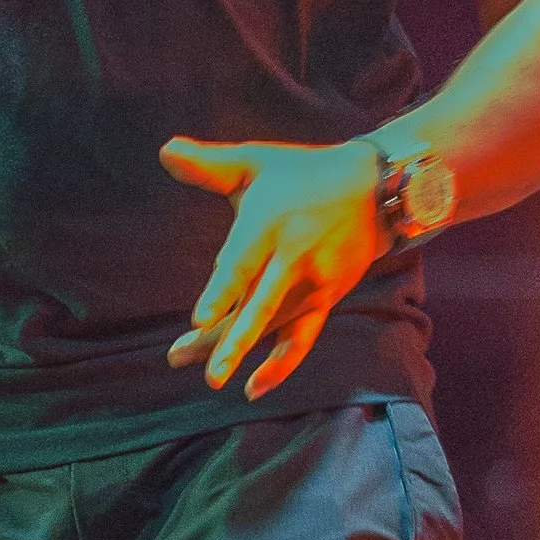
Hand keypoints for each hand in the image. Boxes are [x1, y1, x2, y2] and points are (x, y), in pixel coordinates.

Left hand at [161, 133, 383, 395]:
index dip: (222, 292)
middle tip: (186, 359)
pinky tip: (253, 388)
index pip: (243, 262)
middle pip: (255, 306)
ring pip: (270, 327)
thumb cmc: (301, 173)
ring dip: (236, 351)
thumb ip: (208, 163)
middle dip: (225, 338)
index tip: (201, 319)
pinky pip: (300, 340)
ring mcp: (313, 284)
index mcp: (271, 223)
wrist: (375, 190)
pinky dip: (279, 366)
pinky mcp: (325, 300)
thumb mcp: (256, 161)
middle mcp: (294, 258)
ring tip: (206, 375)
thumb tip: (165, 150)